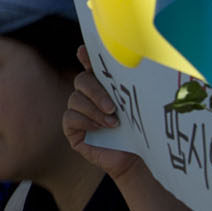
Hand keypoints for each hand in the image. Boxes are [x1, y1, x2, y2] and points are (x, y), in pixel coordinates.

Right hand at [62, 57, 143, 180]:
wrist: (138, 159)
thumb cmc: (141, 131)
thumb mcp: (138, 106)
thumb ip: (131, 88)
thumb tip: (138, 63)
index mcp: (105, 86)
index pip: (92, 65)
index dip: (86, 56)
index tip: (83, 51)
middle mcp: (89, 96)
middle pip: (82, 80)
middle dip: (96, 91)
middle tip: (112, 106)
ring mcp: (79, 112)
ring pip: (75, 99)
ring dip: (94, 110)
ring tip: (113, 123)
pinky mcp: (73, 130)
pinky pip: (70, 117)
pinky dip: (85, 121)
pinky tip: (100, 129)